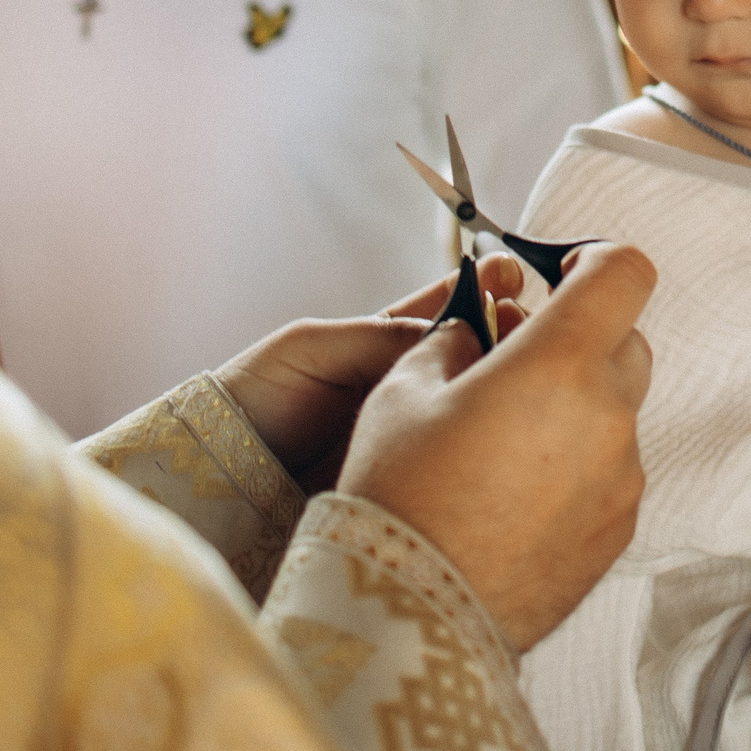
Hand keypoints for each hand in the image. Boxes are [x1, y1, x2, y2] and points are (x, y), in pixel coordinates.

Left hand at [216, 256, 526, 489]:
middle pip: (468, 356)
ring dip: (499, 381)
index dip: (480, 290)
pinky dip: (479, 437)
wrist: (214, 472)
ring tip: (532, 358)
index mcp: (379, 347)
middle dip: (505, 331)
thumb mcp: (312, 347)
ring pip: (466, 403)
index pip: (443, 313)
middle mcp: (402, 389)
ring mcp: (409, 435)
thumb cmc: (255, 395)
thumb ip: (380, 336)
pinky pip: (448, 454)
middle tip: (535, 315)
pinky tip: (508, 421)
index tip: (512, 271)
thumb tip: (455, 329)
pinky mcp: (410, 480)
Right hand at [338, 240, 654, 650]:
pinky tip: (513, 493)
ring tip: (503, 443)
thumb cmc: (400, 499)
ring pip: (618, 412)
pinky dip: (577, 466)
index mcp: (560, 365)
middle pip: (625, 342)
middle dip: (579, 339)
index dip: (596, 260)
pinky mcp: (618, 532)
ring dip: (576, 408)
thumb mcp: (405, 390)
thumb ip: (459, 339)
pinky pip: (611, 472)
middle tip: (515, 363)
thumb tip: (482, 329)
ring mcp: (621, 480)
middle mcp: (608, 418)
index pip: (624, 274)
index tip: (562, 271)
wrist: (411, 619)